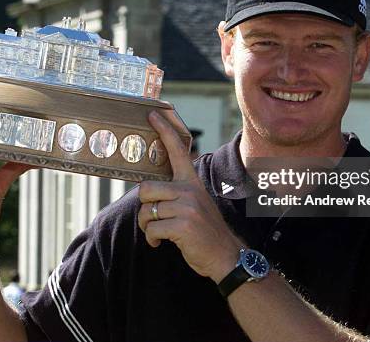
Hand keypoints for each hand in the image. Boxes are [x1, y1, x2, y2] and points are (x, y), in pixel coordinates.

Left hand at [138, 111, 242, 282]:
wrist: (225, 255)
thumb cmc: (204, 231)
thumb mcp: (196, 203)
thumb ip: (178, 192)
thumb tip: (148, 190)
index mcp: (192, 182)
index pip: (178, 150)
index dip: (164, 130)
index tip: (153, 114)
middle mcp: (189, 190)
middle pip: (146, 188)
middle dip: (144, 207)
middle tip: (153, 218)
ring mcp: (187, 207)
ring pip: (146, 211)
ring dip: (147, 226)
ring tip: (159, 232)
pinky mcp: (182, 225)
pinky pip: (151, 229)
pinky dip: (152, 239)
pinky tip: (161, 243)